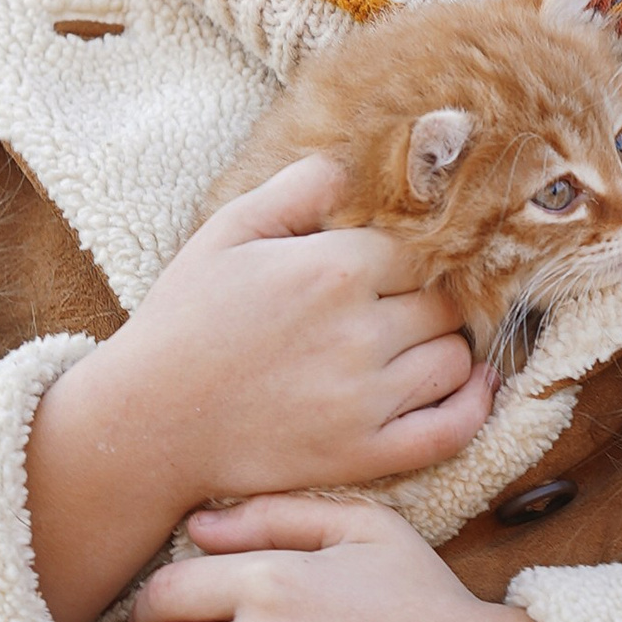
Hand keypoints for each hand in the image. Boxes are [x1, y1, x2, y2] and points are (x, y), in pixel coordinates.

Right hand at [25, 158, 496, 621]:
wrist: (147, 422)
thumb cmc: (183, 321)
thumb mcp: (225, 233)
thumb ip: (295, 189)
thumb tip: (350, 167)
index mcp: (330, 268)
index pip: (419, 251)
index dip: (412, 258)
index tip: (396, 271)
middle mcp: (358, 331)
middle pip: (445, 305)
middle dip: (430, 303)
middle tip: (404, 310)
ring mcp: (365, 398)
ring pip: (455, 361)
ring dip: (446, 350)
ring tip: (417, 347)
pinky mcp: (364, 454)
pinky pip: (451, 430)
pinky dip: (474, 407)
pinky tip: (473, 388)